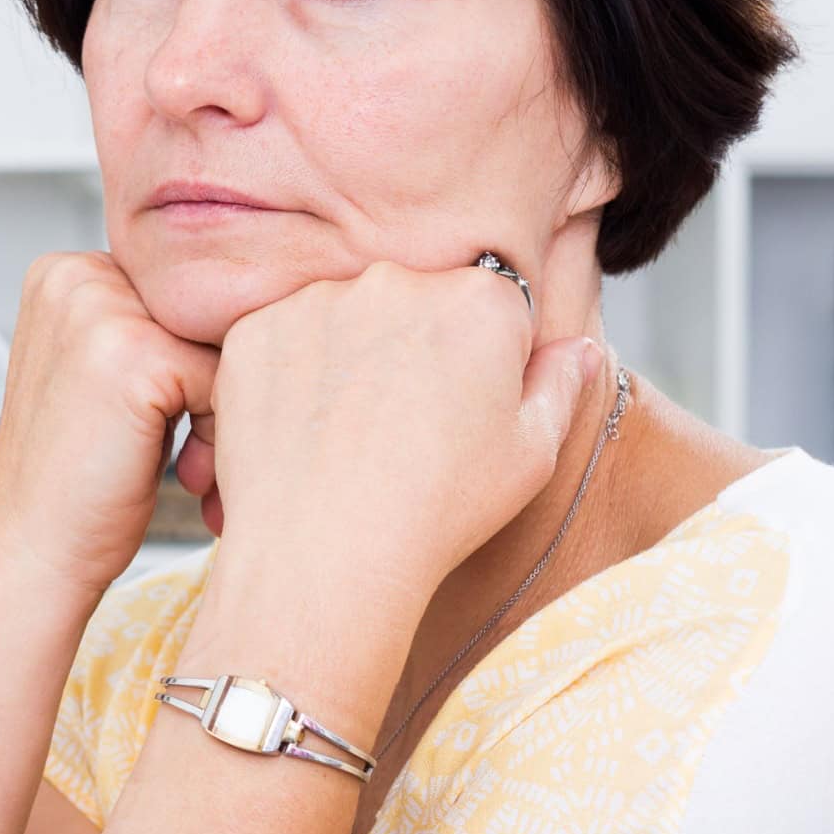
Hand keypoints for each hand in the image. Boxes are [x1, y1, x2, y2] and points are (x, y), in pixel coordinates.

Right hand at [0, 253, 219, 604]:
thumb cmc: (80, 481)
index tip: (184, 423)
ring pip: (223, 342)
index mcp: (64, 270)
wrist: (31, 553)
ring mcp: (100, 309)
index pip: (182, 292)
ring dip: (227, 409)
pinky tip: (189, 475)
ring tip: (194, 467)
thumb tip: (264, 300)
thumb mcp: (105, 377)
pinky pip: (226, 377)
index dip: (200, 361)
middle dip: (218, 383)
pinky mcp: (132, 354)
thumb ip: (154, 325)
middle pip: (206, 311)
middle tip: (196, 455)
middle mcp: (75, 273)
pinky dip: (223, 434)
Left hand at [188, 258, 601, 627]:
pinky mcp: (255, 331)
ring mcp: (316, 301)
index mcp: (479, 296)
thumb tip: (578, 347)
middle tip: (403, 429)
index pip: (493, 305)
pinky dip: (289, 377)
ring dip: (350, 357)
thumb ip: (561, 385)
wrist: (325, 554)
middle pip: (416, 302)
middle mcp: (396, 278)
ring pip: (345, 317)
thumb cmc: (441, 510)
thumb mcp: (531, 454)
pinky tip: (303, 435)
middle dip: (415, 348)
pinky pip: (281, 341)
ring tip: (350, 438)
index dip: (483, 361)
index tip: (463, 411)